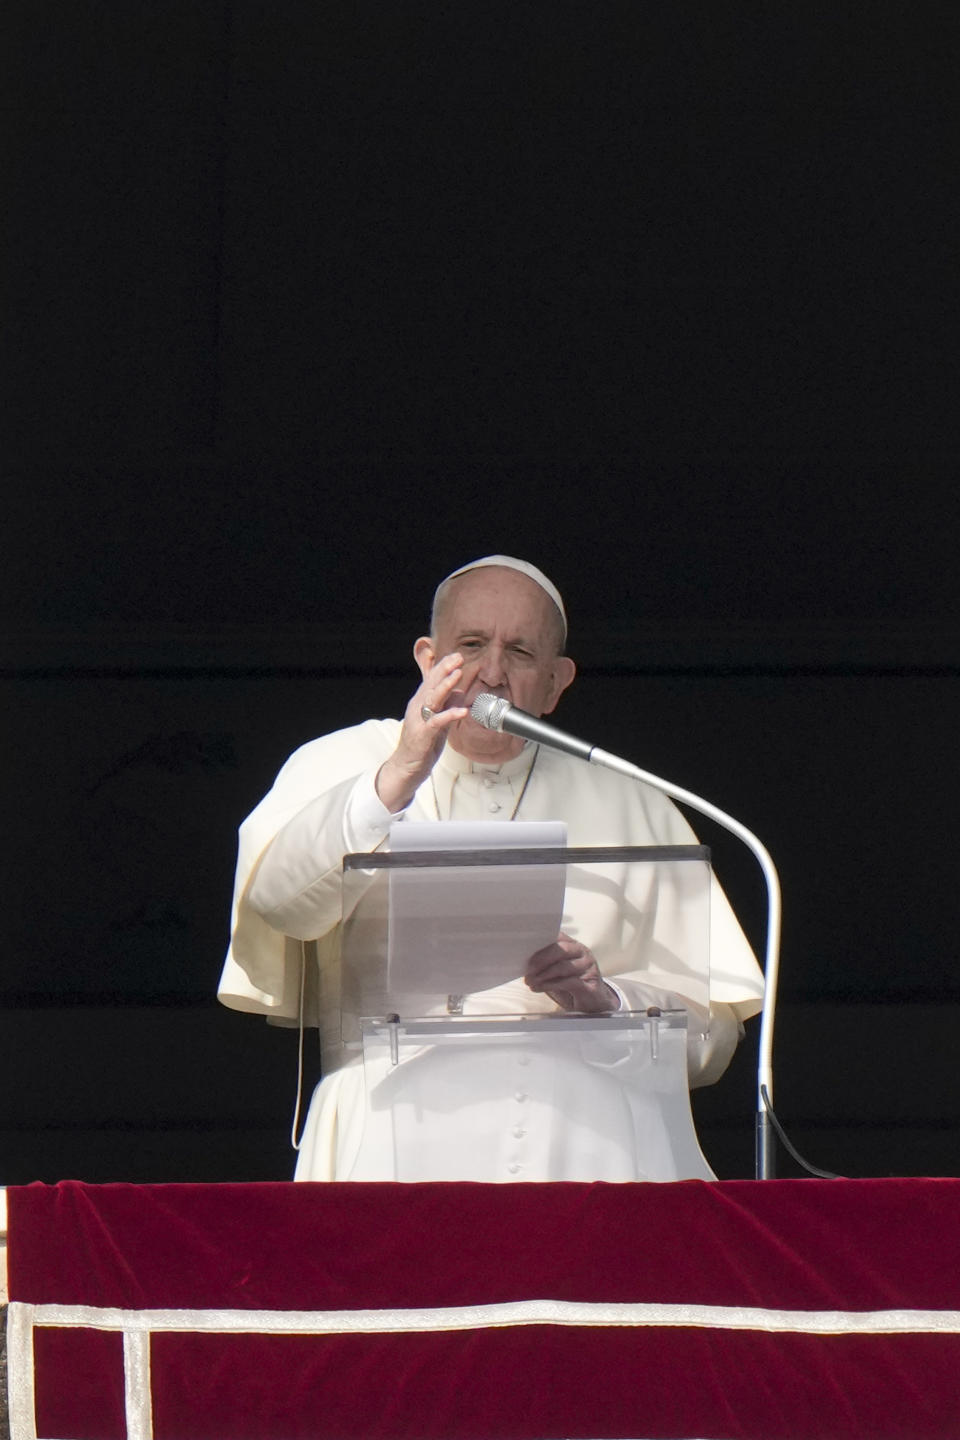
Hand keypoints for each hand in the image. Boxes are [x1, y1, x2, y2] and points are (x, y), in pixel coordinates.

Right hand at [375, 651, 468, 812]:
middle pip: (431, 683)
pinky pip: (437, 722)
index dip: (444, 666)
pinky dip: (450, 714)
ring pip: (432, 698)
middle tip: (457, 657)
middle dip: (444, 669)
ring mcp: (419, 720)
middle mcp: (418, 706)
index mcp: (421, 701)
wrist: (407, 765)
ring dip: (445, 685)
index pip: (432, 679)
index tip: (457, 655)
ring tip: (457, 674)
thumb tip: (459, 691)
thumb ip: (446, 704)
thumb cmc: (423, 742)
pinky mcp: (423, 734)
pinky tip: (462, 711)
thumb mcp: (436, 718)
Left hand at [523, 932, 618, 1013]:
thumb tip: (521, 960)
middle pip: (560, 949)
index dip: (539, 941)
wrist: (592, 1005)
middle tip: (528, 969)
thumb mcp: (553, 971)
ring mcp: (588, 966)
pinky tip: (539, 988)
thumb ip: (542, 963)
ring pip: (564, 966)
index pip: (556, 936)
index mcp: (571, 944)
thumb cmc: (569, 985)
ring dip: (543, 975)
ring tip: (530, 982)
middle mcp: (582, 952)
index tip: (523, 950)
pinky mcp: (591, 983)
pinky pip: (570, 982)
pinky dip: (551, 985)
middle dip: (540, 959)